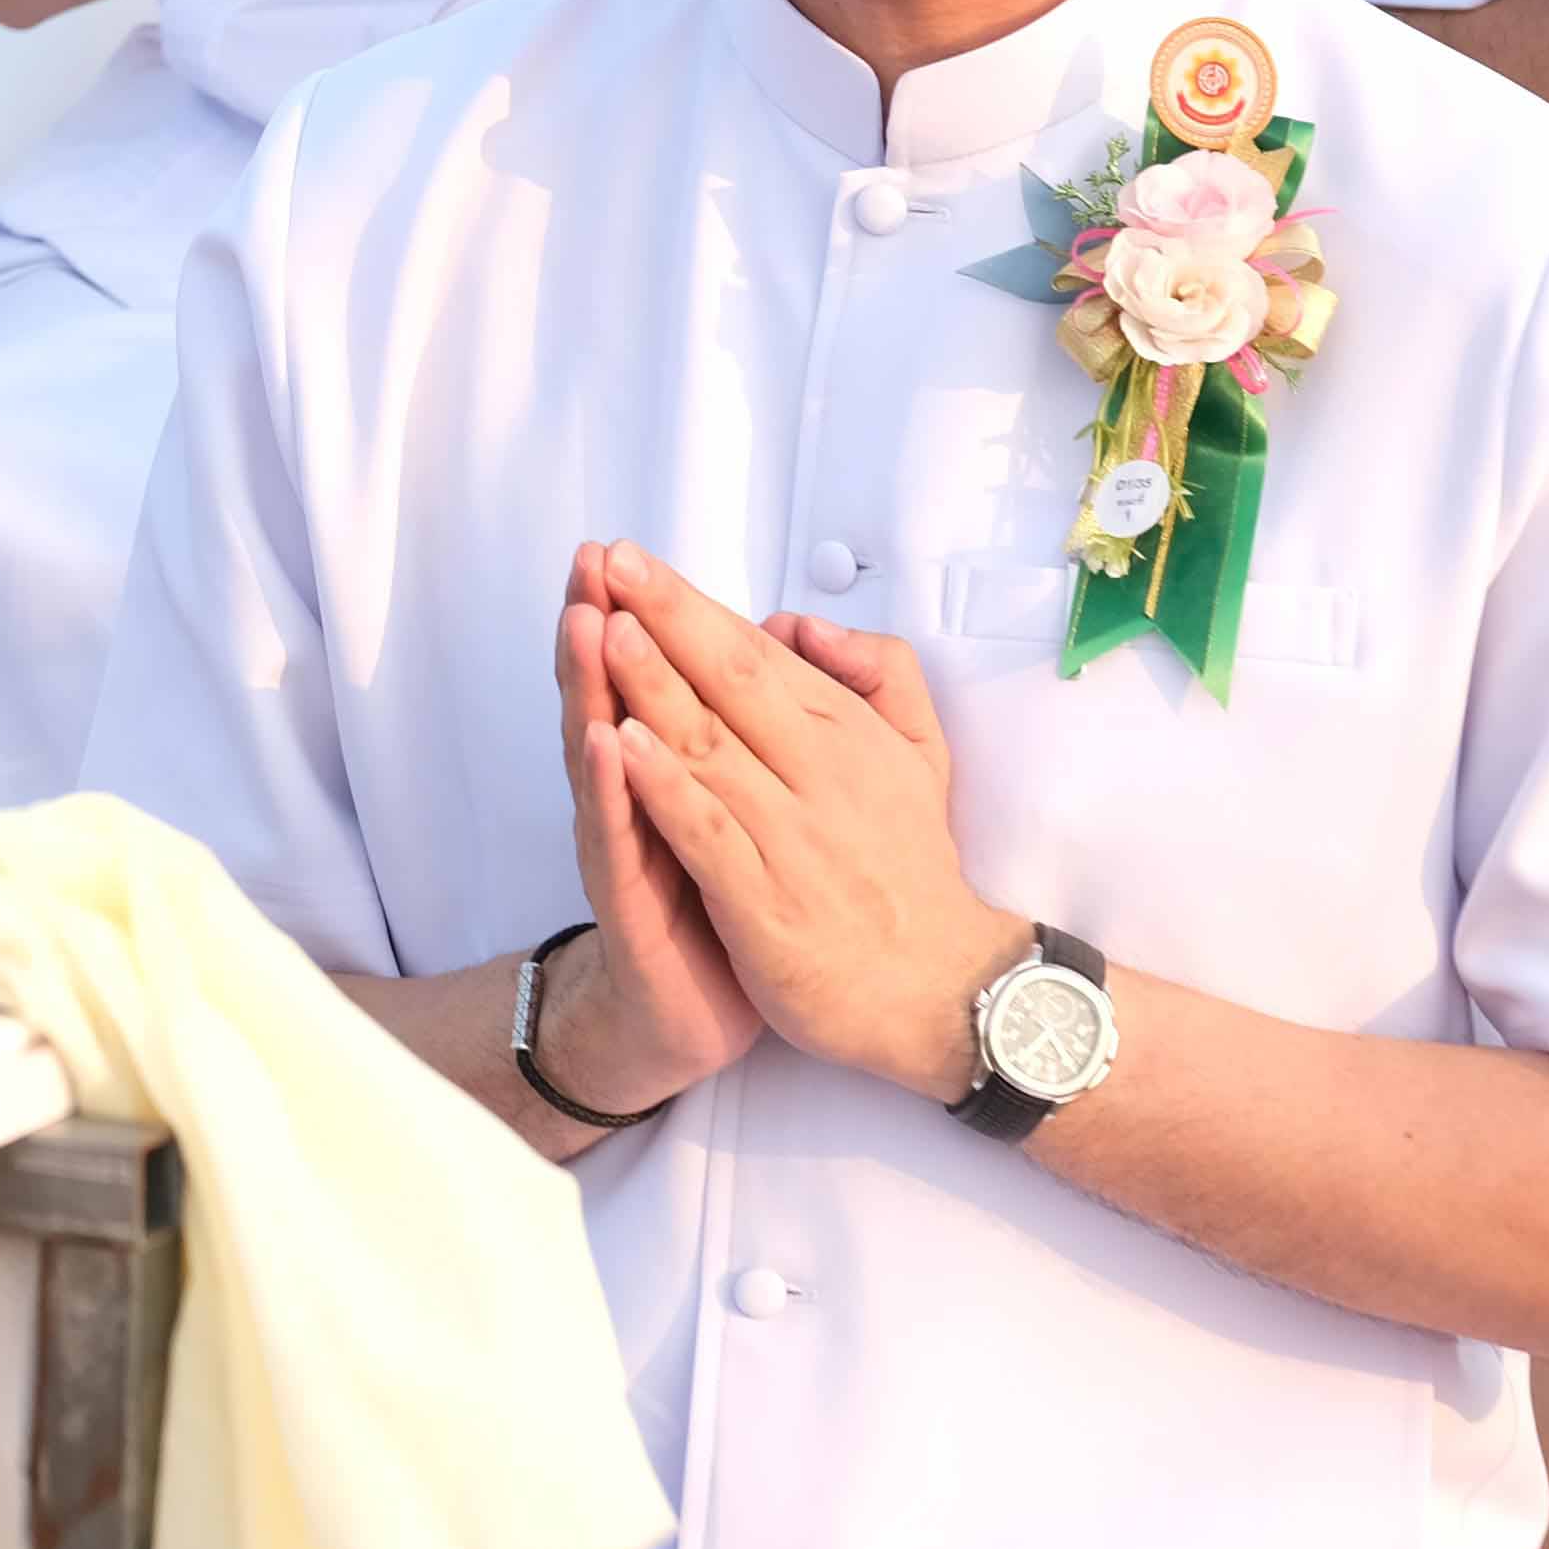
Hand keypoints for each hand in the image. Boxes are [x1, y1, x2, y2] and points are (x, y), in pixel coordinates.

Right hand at [534, 550, 760, 1126]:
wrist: (696, 1013)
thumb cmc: (725, 896)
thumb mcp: (745, 805)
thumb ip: (747, 731)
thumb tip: (767, 651)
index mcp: (670, 764)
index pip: (650, 676)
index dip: (638, 615)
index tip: (625, 548)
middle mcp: (631, 792)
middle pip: (610, 695)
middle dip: (598, 623)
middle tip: (589, 559)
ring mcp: (622, 844)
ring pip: (599, 752)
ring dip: (589, 687)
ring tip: (584, 621)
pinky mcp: (629, 901)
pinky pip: (617, 838)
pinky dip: (609, 788)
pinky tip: (603, 741)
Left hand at [583, 546, 1027, 1113]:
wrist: (941, 990)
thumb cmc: (913, 865)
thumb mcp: (921, 753)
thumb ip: (876, 673)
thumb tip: (799, 622)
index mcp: (847, 734)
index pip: (758, 654)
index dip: (693, 606)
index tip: (636, 558)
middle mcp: (819, 774)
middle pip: (733, 682)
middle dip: (669, 619)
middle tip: (615, 563)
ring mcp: (790, 838)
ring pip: (711, 749)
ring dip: (656, 688)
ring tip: (607, 632)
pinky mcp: (765, 904)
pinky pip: (708, 834)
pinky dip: (665, 788)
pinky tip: (622, 746)